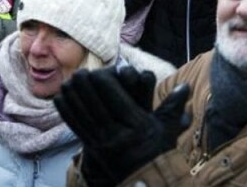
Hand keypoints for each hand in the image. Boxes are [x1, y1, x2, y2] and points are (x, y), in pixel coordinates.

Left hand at [54, 68, 191, 185]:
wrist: (145, 183)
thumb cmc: (157, 153)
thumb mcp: (167, 130)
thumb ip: (173, 106)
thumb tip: (185, 86)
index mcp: (136, 127)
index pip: (116, 100)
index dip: (104, 83)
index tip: (98, 71)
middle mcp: (117, 136)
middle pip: (96, 105)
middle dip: (86, 86)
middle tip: (80, 72)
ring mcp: (102, 144)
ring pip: (82, 114)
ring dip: (74, 96)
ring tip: (68, 80)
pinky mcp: (91, 150)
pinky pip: (75, 127)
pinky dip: (67, 111)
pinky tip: (61, 99)